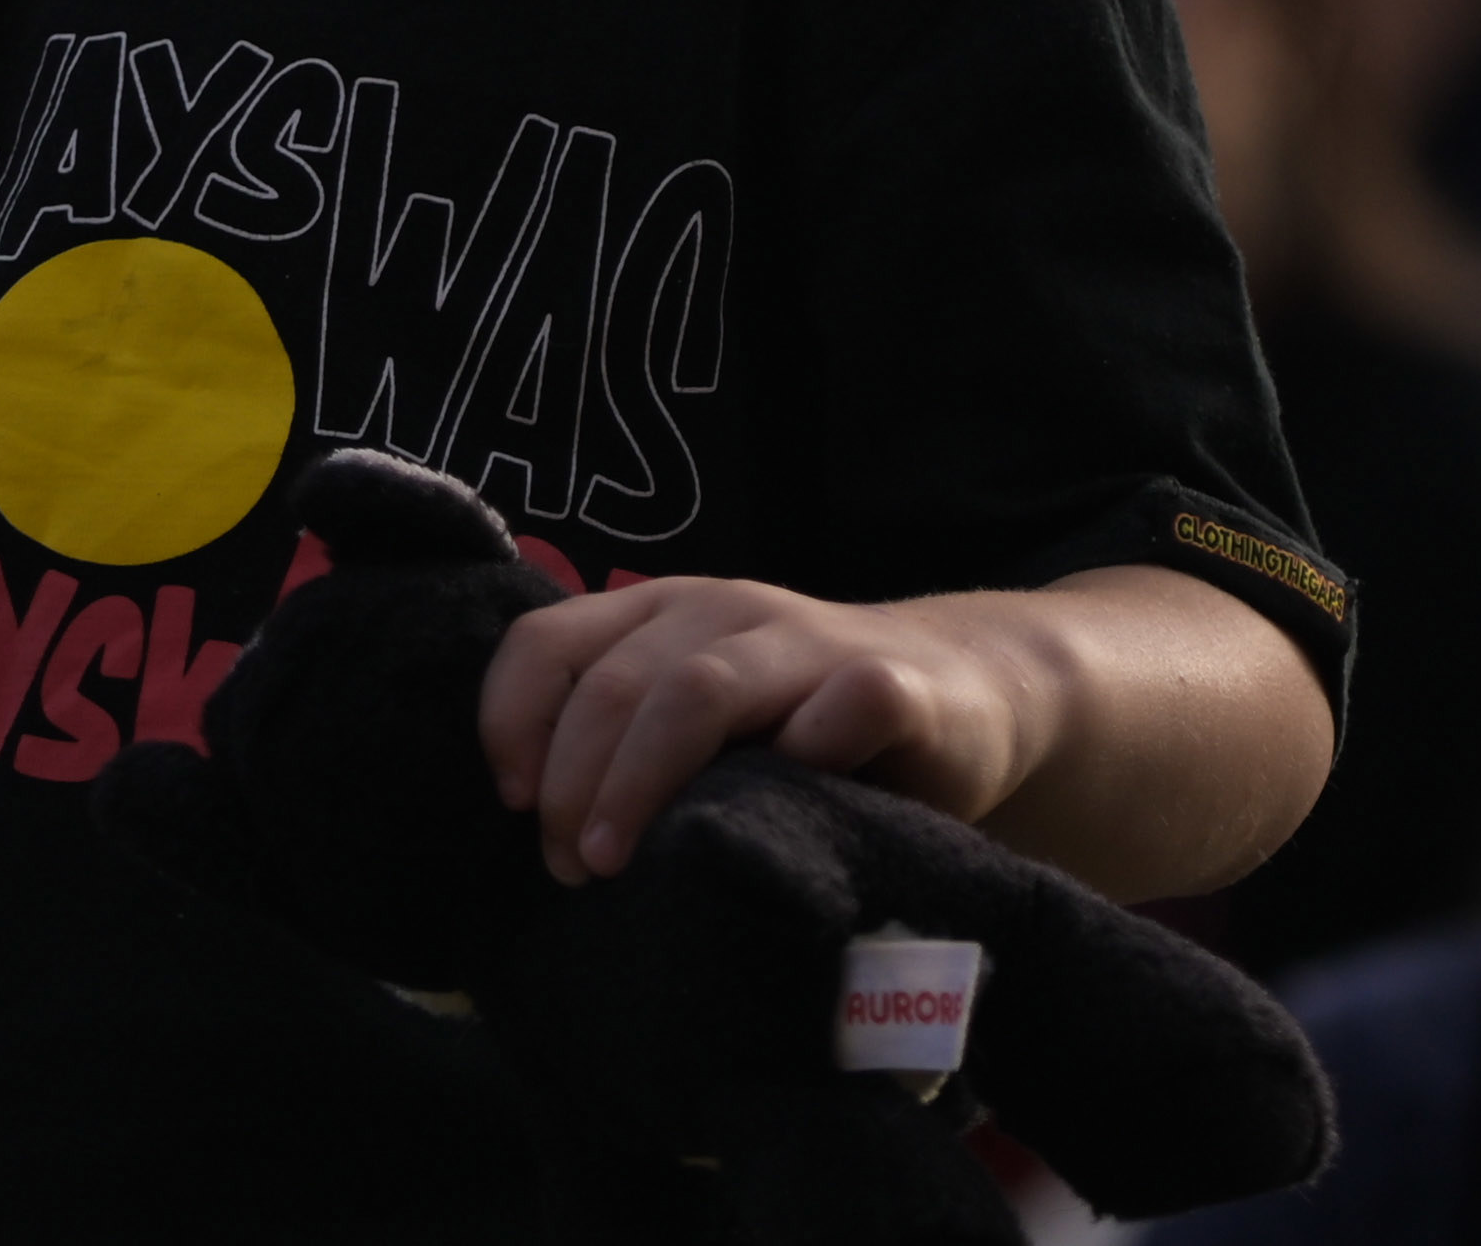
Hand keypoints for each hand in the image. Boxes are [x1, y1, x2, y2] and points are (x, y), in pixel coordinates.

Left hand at [478, 576, 1030, 885]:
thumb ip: (631, 742)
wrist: (968, 691)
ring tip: (618, 862)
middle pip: (614, 683)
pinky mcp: (893, 686)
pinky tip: (782, 808)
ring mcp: (809, 643)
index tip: (513, 804)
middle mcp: (724, 610)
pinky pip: (843, 704)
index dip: (512, 720)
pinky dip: (804, 750)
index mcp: (662, 613)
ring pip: (696, 690)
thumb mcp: (705, 719)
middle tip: (572, 869)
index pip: (548, 642)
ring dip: (641, 780)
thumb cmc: (807, 722)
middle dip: (574, 783)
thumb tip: (539, 828)